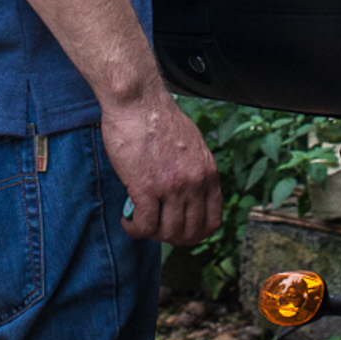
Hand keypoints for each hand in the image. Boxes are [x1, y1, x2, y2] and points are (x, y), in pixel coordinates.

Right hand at [102, 82, 222, 246]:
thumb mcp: (192, 145)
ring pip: (167, 233)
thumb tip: (189, 193)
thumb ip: (194, 170)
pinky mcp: (147, 188)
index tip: (179, 231)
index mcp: (208, 172)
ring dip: (150, 234)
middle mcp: (195, 183)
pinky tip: (127, 219)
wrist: (138, 101)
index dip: (195, 234)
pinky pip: (144, 226)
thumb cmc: (158, 118)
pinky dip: (134, 229)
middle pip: (190, 233)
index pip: (213, 221)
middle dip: (171, 238)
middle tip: (155, 229)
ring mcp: (173, 187)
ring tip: (138, 222)